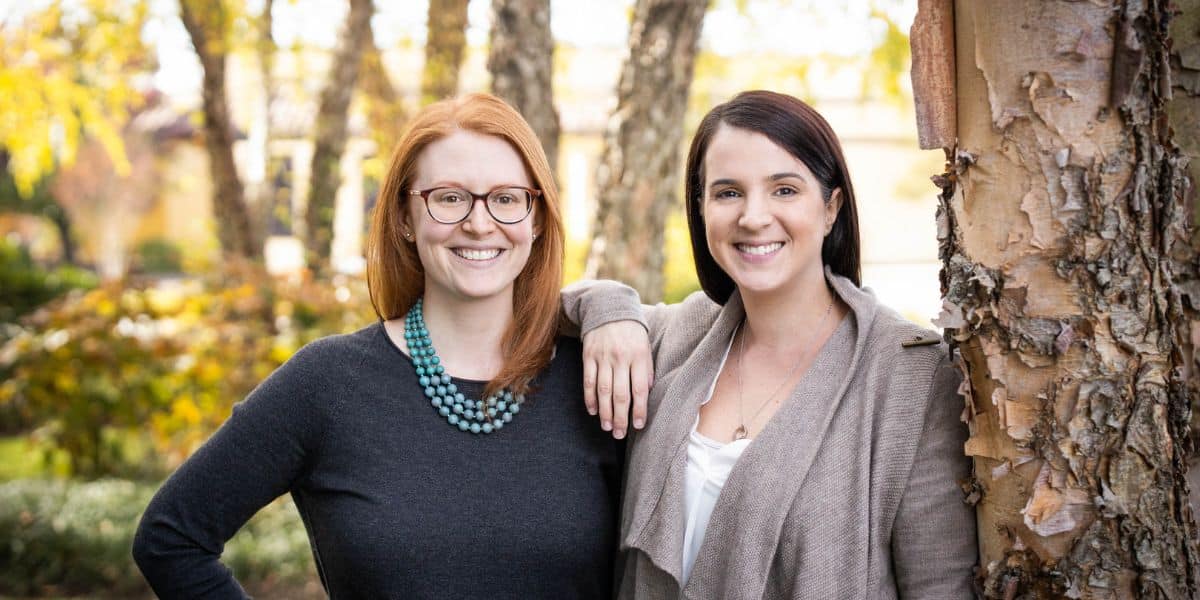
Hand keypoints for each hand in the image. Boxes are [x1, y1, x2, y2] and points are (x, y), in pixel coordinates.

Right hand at [581, 320, 652, 438]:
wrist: (609, 308)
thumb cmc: (632, 332)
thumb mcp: (645, 347)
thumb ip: (647, 369)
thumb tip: (646, 393)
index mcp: (638, 356)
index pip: (639, 389)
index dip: (639, 410)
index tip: (638, 425)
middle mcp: (620, 358)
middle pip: (620, 394)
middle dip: (620, 417)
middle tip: (620, 434)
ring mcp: (603, 357)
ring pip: (603, 390)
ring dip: (605, 412)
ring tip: (607, 427)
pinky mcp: (588, 356)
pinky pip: (588, 381)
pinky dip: (590, 398)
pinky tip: (593, 410)